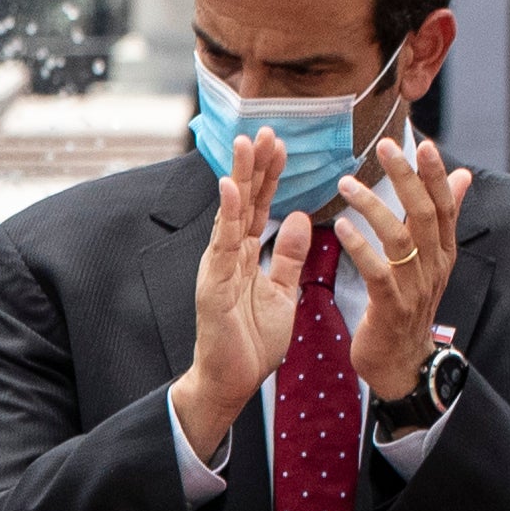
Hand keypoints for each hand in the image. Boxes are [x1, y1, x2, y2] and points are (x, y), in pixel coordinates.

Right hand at [171, 128, 307, 461]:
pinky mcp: (212, 284)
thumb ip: (287, 256)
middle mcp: (228, 257)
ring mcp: (217, 268)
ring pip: (231, 214)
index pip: (261, 208)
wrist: (232, 381)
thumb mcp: (282, 292)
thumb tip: (297, 217)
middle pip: (244, 203)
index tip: (282, 145)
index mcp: (246, 258)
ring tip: (246, 144)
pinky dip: (227, 214)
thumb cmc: (251, 342)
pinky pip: (222, 244)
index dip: (271, 176)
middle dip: (255, 166)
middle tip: (265, 130)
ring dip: (239, 178)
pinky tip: (232, 188)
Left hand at [331, 134, 472, 401]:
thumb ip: (440, 220)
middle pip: (424, 213)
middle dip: (407, 177)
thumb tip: (462, 176)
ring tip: (347, 182)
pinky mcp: (390, 306)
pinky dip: (360, 246)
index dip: (435, 174)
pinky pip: (377, 271)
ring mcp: (414, 286)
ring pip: (400, 237)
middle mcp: (433, 265)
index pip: (444, 205)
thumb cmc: (405, 308)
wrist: (400, 363)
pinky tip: (341, 226)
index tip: (423, 143)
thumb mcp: (428, 262)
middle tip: (385, 147)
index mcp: (441, 252)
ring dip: (373, 206)